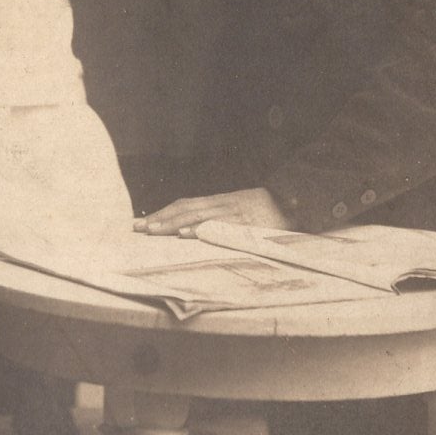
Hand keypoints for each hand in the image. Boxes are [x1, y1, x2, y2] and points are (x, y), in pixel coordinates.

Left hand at [134, 188, 290, 235]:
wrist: (298, 200)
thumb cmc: (269, 209)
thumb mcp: (242, 209)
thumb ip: (222, 216)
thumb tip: (196, 229)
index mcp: (220, 201)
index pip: (185, 204)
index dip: (164, 212)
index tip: (143, 222)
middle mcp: (222, 203)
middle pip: (185, 208)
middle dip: (160, 219)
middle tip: (137, 229)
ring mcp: (232, 212)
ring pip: (197, 215)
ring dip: (172, 223)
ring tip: (153, 231)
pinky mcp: (244, 222)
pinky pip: (218, 226)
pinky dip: (201, 229)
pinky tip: (185, 234)